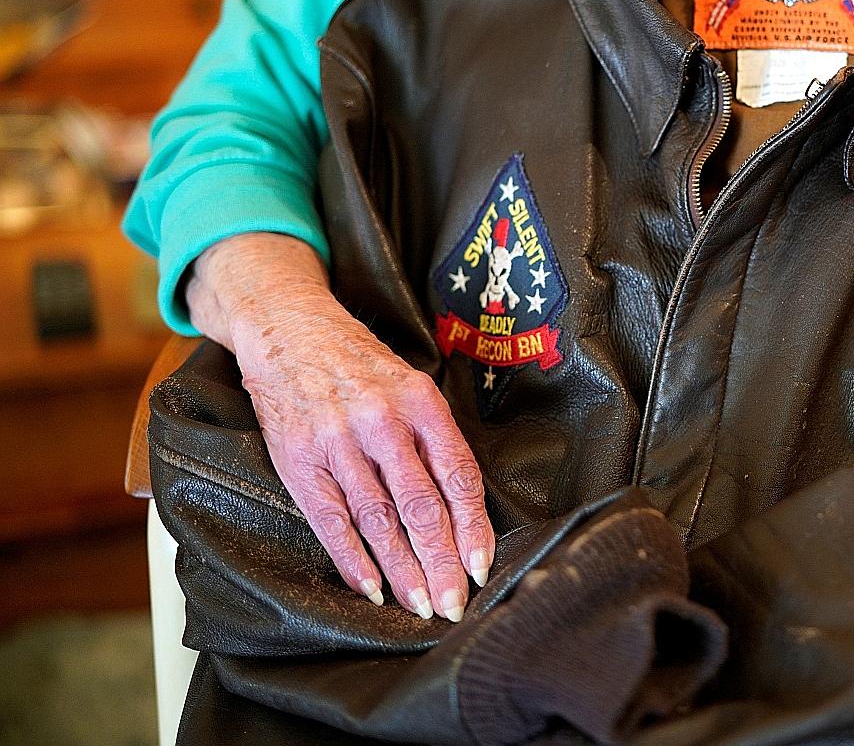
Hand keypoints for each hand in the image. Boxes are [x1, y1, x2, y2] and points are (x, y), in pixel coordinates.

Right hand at [187, 233, 492, 620]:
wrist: (289, 330)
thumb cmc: (359, 364)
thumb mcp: (411, 383)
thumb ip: (436, 437)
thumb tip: (464, 506)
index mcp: (421, 402)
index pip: (457, 475)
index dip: (472, 526)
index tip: (483, 565)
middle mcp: (382, 422)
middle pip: (421, 506)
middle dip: (441, 561)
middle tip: (454, 602)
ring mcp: (338, 442)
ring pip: (378, 520)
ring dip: (402, 570)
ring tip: (420, 605)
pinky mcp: (299, 460)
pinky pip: (332, 520)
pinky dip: (353, 560)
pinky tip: (372, 587)